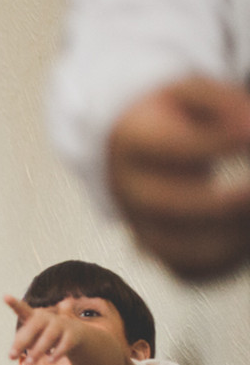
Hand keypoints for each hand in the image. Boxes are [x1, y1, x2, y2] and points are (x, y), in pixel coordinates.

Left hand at [4, 295, 81, 363]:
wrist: (74, 334)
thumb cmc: (45, 334)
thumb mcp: (32, 337)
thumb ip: (21, 343)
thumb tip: (13, 355)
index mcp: (34, 317)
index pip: (23, 309)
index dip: (14, 304)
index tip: (5, 297)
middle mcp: (47, 318)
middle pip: (34, 327)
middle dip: (22, 342)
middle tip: (11, 357)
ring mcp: (61, 325)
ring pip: (49, 337)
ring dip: (38, 351)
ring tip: (29, 363)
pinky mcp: (72, 335)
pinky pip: (65, 344)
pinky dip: (57, 353)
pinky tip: (50, 361)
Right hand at [108, 76, 249, 278]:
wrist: (132, 148)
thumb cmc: (171, 117)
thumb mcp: (191, 93)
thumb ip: (224, 104)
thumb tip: (249, 128)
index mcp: (132, 143)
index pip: (173, 148)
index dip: (219, 144)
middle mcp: (127, 190)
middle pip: (170, 206)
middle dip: (225, 204)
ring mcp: (137, 226)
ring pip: (180, 250)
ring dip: (231, 238)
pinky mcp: (155, 252)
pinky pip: (189, 270)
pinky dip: (226, 261)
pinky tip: (245, 234)